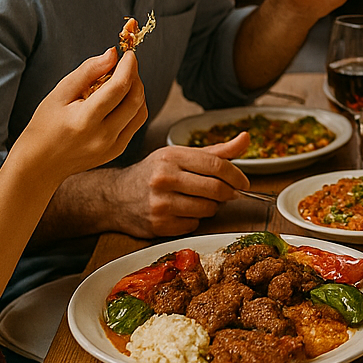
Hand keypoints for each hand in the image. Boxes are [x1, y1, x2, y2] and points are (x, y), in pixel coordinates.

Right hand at [8, 49, 147, 189]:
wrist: (40, 164)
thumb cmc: (45, 126)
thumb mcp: (59, 93)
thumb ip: (88, 71)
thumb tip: (113, 54)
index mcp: (85, 120)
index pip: (119, 88)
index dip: (128, 67)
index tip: (128, 54)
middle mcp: (103, 137)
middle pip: (135, 99)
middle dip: (135, 76)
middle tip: (125, 65)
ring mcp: (113, 147)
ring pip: (140, 112)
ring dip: (137, 92)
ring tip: (121, 82)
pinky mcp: (117, 151)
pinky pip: (135, 124)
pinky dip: (133, 107)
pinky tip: (119, 100)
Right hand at [105, 133, 253, 237]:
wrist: (115, 197)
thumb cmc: (153, 173)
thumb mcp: (180, 155)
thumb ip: (216, 151)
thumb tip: (247, 138)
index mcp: (172, 156)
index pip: (216, 165)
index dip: (236, 175)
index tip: (244, 183)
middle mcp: (164, 178)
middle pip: (215, 189)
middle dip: (229, 193)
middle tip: (230, 194)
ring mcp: (160, 203)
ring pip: (207, 209)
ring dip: (212, 207)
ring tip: (201, 201)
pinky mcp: (158, 225)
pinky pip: (194, 225)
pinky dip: (195, 220)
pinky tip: (184, 212)